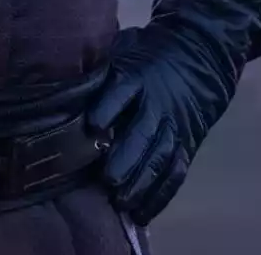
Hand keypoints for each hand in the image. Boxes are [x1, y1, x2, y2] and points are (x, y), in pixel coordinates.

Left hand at [86, 22, 235, 225]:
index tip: (93, 124)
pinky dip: (161, 196)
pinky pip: (175, 173)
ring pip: (159, 158)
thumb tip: (60, 69)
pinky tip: (143, 213)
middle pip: (142, 133)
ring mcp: (173, 127)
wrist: (200, 56)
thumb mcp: (125, 48)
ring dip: (141, 183)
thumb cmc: (149, 55)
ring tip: (122, 202)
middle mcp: (156, 104)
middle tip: (109, 180)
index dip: (109, 108)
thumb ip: (100, 65)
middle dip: (126, 158)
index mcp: (137, 77)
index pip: (122, 92)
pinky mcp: (186, 144)